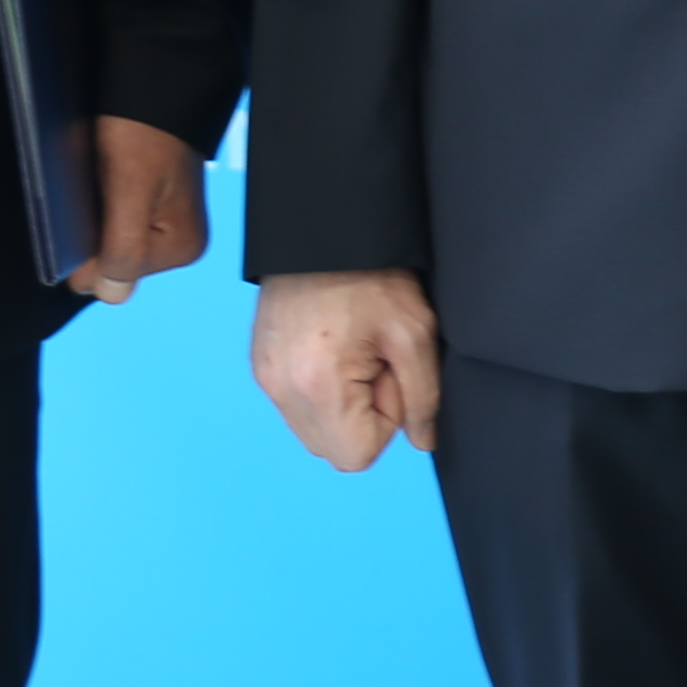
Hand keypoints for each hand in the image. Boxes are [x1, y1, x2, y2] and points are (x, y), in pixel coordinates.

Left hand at [67, 117, 206, 304]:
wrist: (153, 88)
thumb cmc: (144, 130)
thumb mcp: (129, 189)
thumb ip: (123, 247)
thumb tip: (112, 295)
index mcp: (181, 248)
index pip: (111, 280)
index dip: (87, 253)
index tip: (90, 211)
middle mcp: (178, 244)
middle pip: (110, 263)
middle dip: (93, 235)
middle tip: (99, 192)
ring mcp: (165, 227)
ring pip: (106, 244)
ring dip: (94, 220)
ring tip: (102, 183)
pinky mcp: (151, 209)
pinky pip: (112, 225)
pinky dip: (100, 209)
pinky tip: (104, 183)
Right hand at [252, 267, 445, 471]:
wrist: (326, 229)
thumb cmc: (371, 273)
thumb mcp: (414, 331)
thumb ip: (424, 395)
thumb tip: (423, 440)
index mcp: (317, 386)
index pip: (356, 456)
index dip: (385, 424)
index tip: (388, 377)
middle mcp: (281, 390)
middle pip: (332, 449)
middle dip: (362, 417)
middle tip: (373, 362)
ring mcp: (266, 378)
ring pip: (315, 430)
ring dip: (342, 405)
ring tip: (353, 352)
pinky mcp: (263, 366)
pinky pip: (298, 405)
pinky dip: (322, 390)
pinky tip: (335, 348)